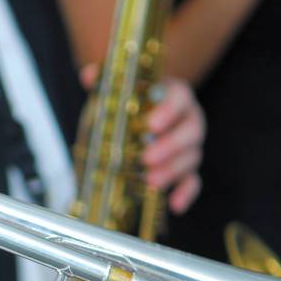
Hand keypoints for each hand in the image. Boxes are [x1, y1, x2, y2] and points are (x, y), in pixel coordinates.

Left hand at [79, 68, 203, 214]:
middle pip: (192, 131)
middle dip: (170, 146)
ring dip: (172, 171)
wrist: (137, 116)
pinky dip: (186, 193)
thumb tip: (88, 75)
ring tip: (150, 182)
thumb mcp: (116, 89)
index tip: (152, 124)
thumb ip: (103, 79)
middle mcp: (187, 119)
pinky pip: (193, 181)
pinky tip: (174, 205)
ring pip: (191, 157)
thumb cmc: (131, 102)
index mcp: (173, 95)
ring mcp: (188, 145)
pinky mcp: (186, 168)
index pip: (180, 98)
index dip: (168, 111)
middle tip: (146, 158)